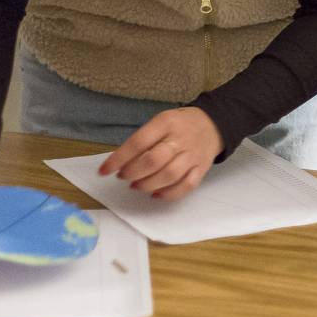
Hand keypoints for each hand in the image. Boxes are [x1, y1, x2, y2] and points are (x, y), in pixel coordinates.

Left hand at [98, 107, 222, 199]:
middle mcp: (180, 138)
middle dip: (133, 173)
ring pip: (169, 175)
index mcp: (166, 122)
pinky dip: (169, 194)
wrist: (213, 124)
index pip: (138, 142)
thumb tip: (122, 162)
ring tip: (136, 185)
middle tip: (123, 176)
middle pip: (153, 161)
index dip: (119, 158)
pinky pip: (186, 186)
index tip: (104, 170)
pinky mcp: (201, 168)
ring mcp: (192, 155)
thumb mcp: (161, 121)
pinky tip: (155, 194)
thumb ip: (145, 139)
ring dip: (147, 184)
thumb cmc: (180, 124)